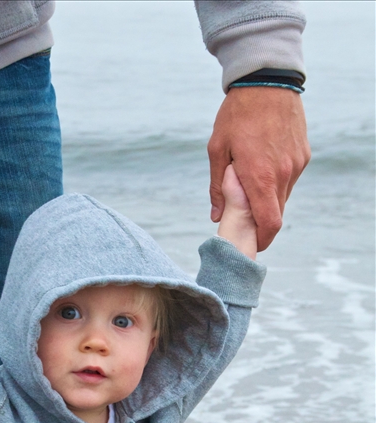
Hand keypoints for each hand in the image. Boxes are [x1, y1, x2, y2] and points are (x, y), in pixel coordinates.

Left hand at [208, 86, 310, 251]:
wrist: (267, 80)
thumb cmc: (236, 115)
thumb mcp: (217, 150)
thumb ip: (217, 187)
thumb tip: (217, 216)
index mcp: (260, 177)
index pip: (270, 223)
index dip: (263, 239)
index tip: (253, 244)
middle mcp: (283, 174)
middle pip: (276, 214)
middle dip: (261, 222)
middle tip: (245, 219)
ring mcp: (296, 164)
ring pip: (283, 197)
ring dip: (269, 200)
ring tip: (251, 185)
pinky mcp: (303, 154)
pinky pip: (290, 179)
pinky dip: (277, 182)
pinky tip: (263, 166)